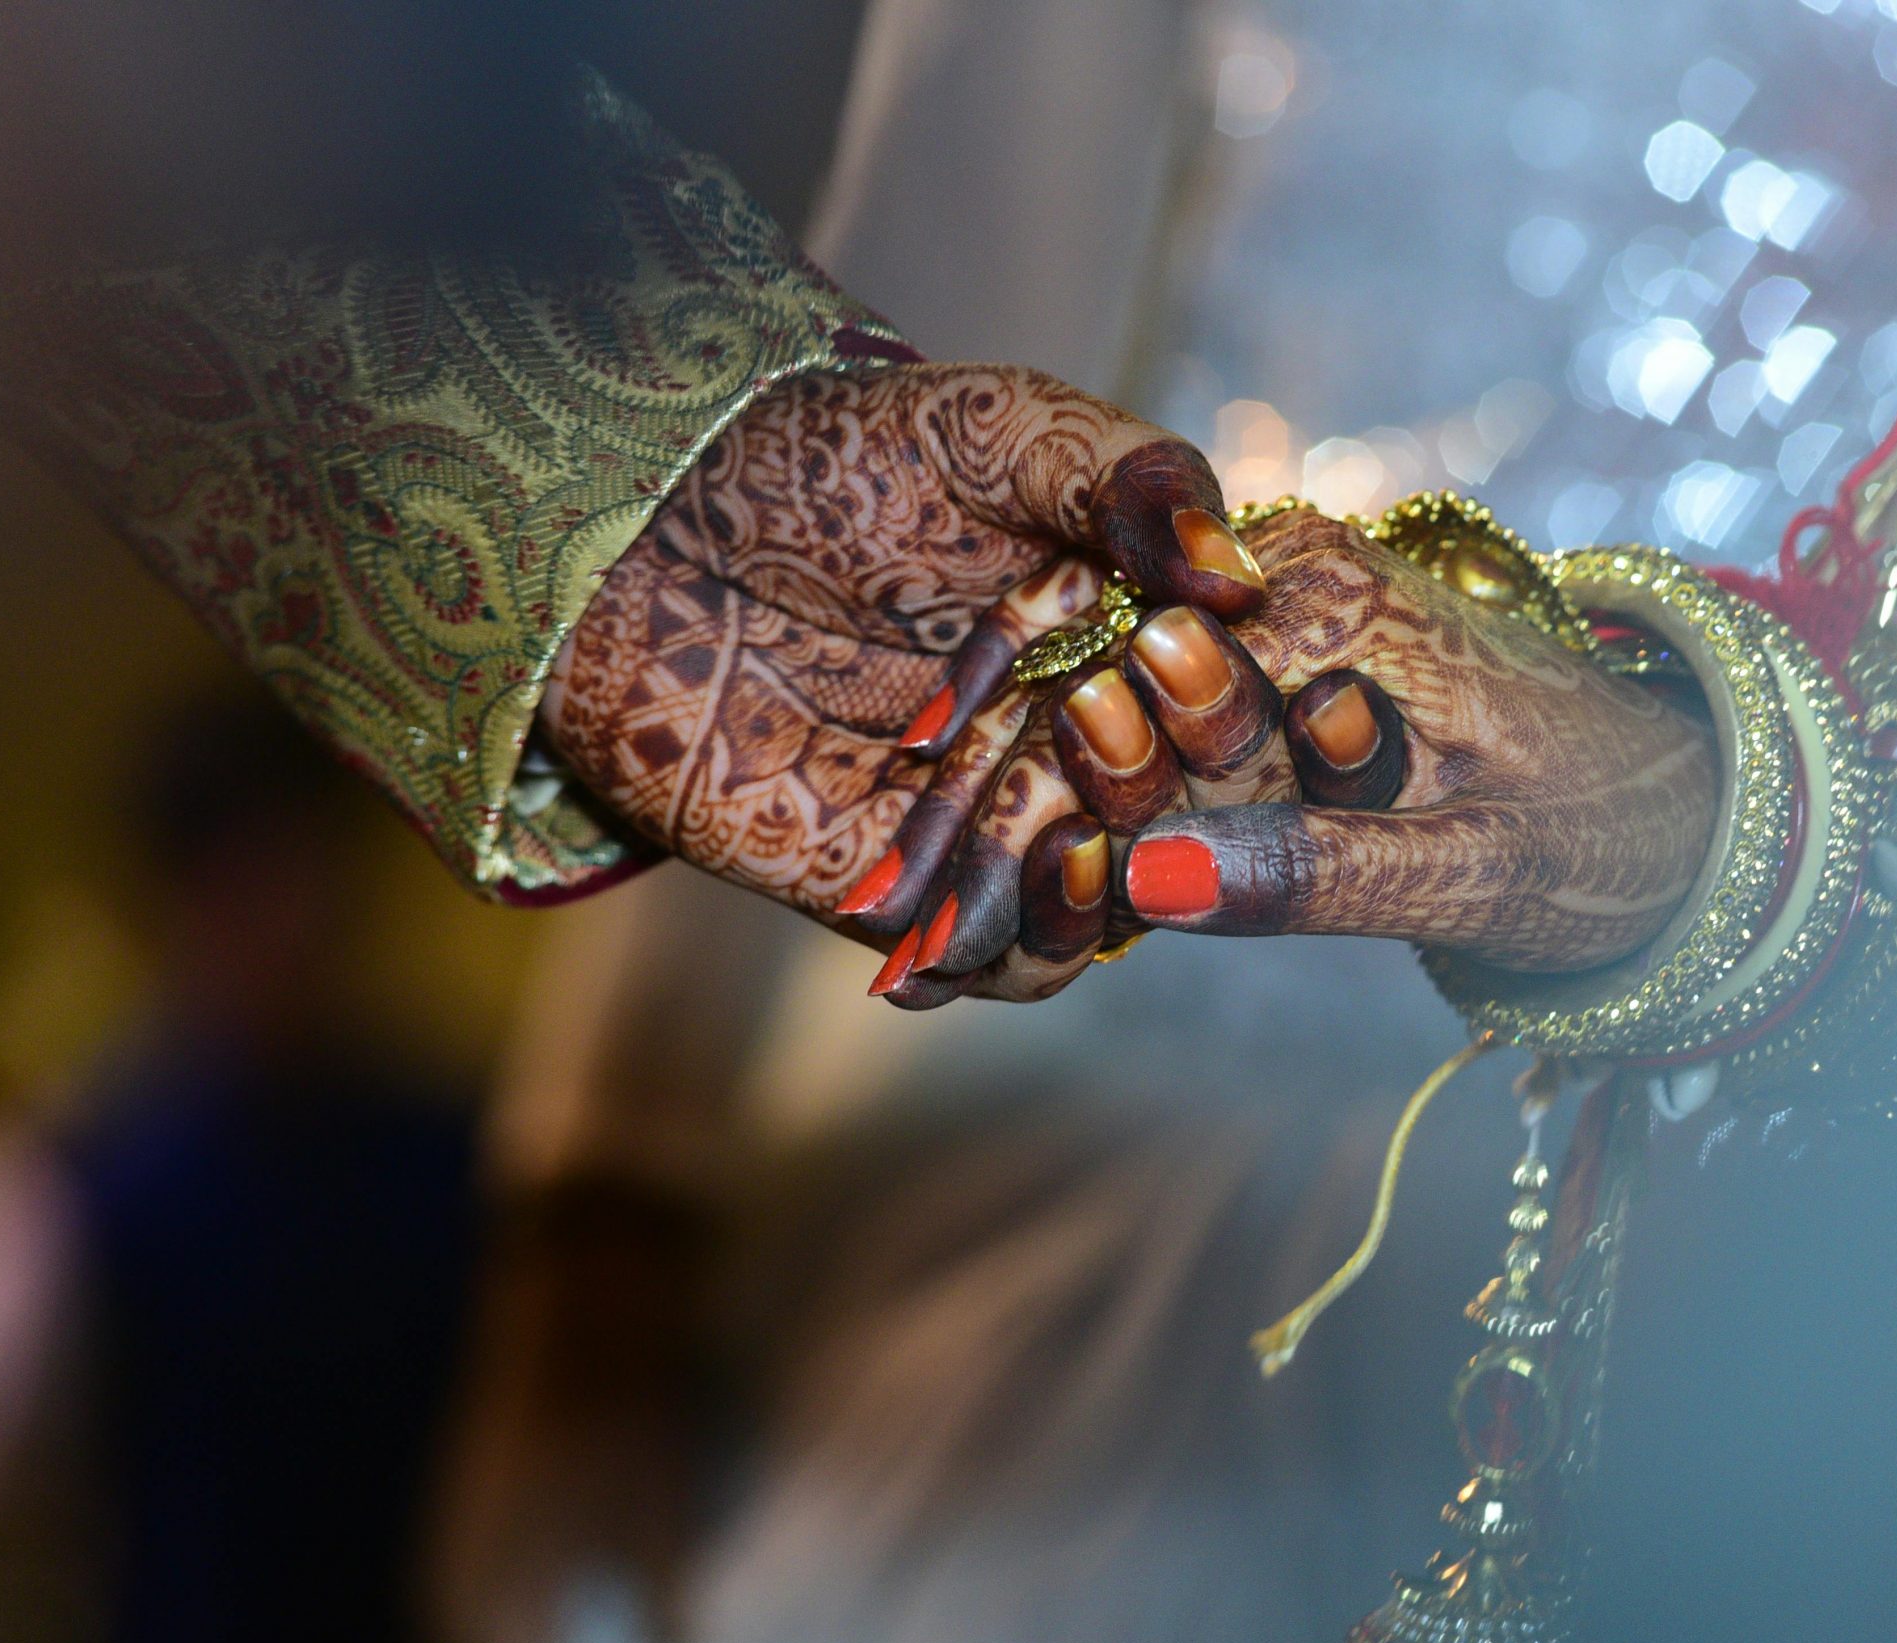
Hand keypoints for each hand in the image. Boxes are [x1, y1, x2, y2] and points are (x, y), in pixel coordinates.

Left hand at [538, 362, 1266, 913]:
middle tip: (1108, 695)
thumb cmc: (830, 460)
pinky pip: (1009, 964)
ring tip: (1076, 808)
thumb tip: (1239, 576)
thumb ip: (1127, 476)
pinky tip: (1028, 884)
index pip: (1239, 700)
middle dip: (1175, 769)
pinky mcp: (916, 899)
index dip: (1247, 692)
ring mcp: (1004, 828)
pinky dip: (1036, 940)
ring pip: (1114, 899)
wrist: (649, 527)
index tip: (1193, 642)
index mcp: (1133, 640)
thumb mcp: (996, 426)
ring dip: (1112, 866)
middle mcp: (1084, 745)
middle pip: (1192, 810)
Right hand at [865, 508, 1719, 1004]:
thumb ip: (1311, 873)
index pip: (1131, 699)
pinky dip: (1074, 813)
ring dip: (1006, 819)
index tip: (934, 926)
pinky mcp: (1267, 661)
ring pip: (1095, 707)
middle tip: (892, 945)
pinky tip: (1000, 893)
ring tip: (913, 938)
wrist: (1678, 800)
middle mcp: (1282, 582)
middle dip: (979, 819)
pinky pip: (1144, 730)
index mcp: (1332, 602)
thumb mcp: (1474, 868)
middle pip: (1086, 693)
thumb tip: (1140, 885)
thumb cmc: (1602, 830)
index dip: (1024, 817)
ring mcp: (1268, 614)